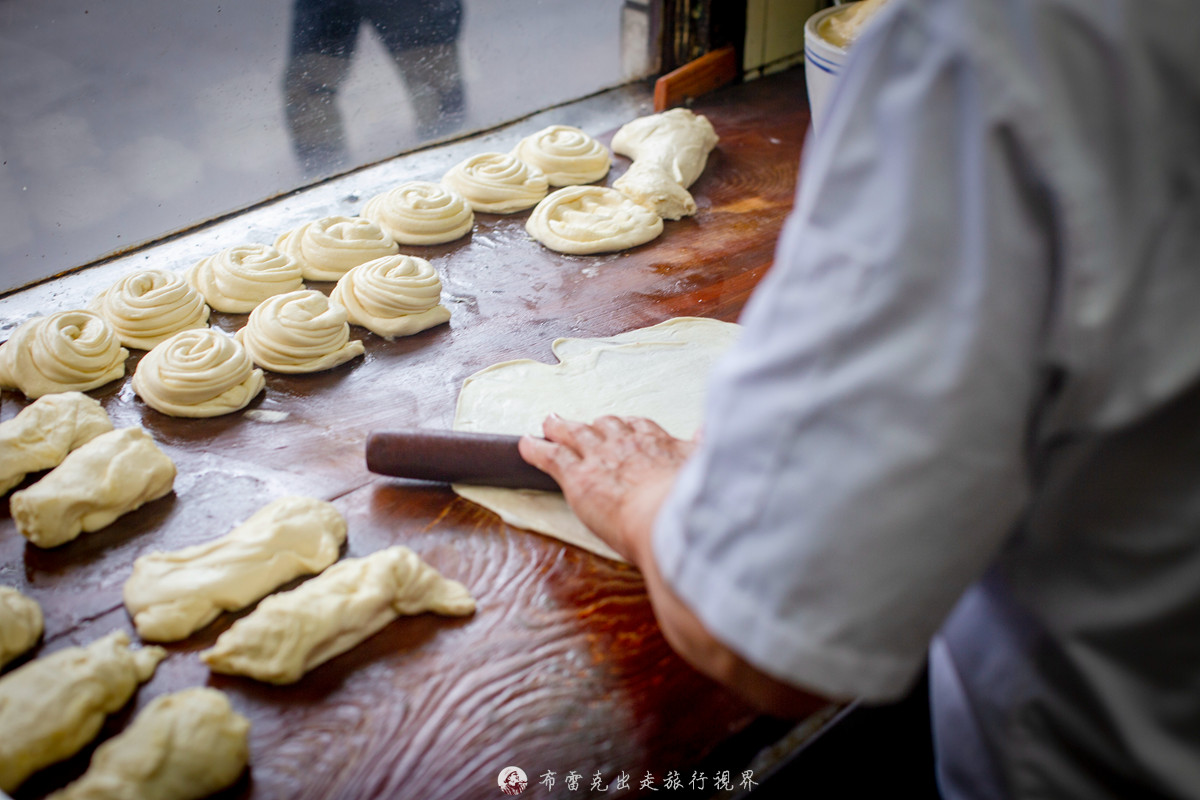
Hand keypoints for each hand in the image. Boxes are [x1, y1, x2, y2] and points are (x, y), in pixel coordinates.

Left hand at [518, 415, 693, 563]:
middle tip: (583, 427)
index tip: (624, 428)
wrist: (669, 518)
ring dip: (559, 428)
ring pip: (574, 434)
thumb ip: (705, 446)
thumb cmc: (690, 502)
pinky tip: (526, 444)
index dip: (627, 428)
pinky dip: (535, 448)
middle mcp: (626, 443)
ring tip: (549, 423)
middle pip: (604, 426)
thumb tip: (709, 428)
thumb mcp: (705, 466)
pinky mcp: (576, 476)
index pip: (638, 427)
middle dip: (593, 426)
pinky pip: (550, 455)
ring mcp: (599, 456)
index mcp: (658, 442)